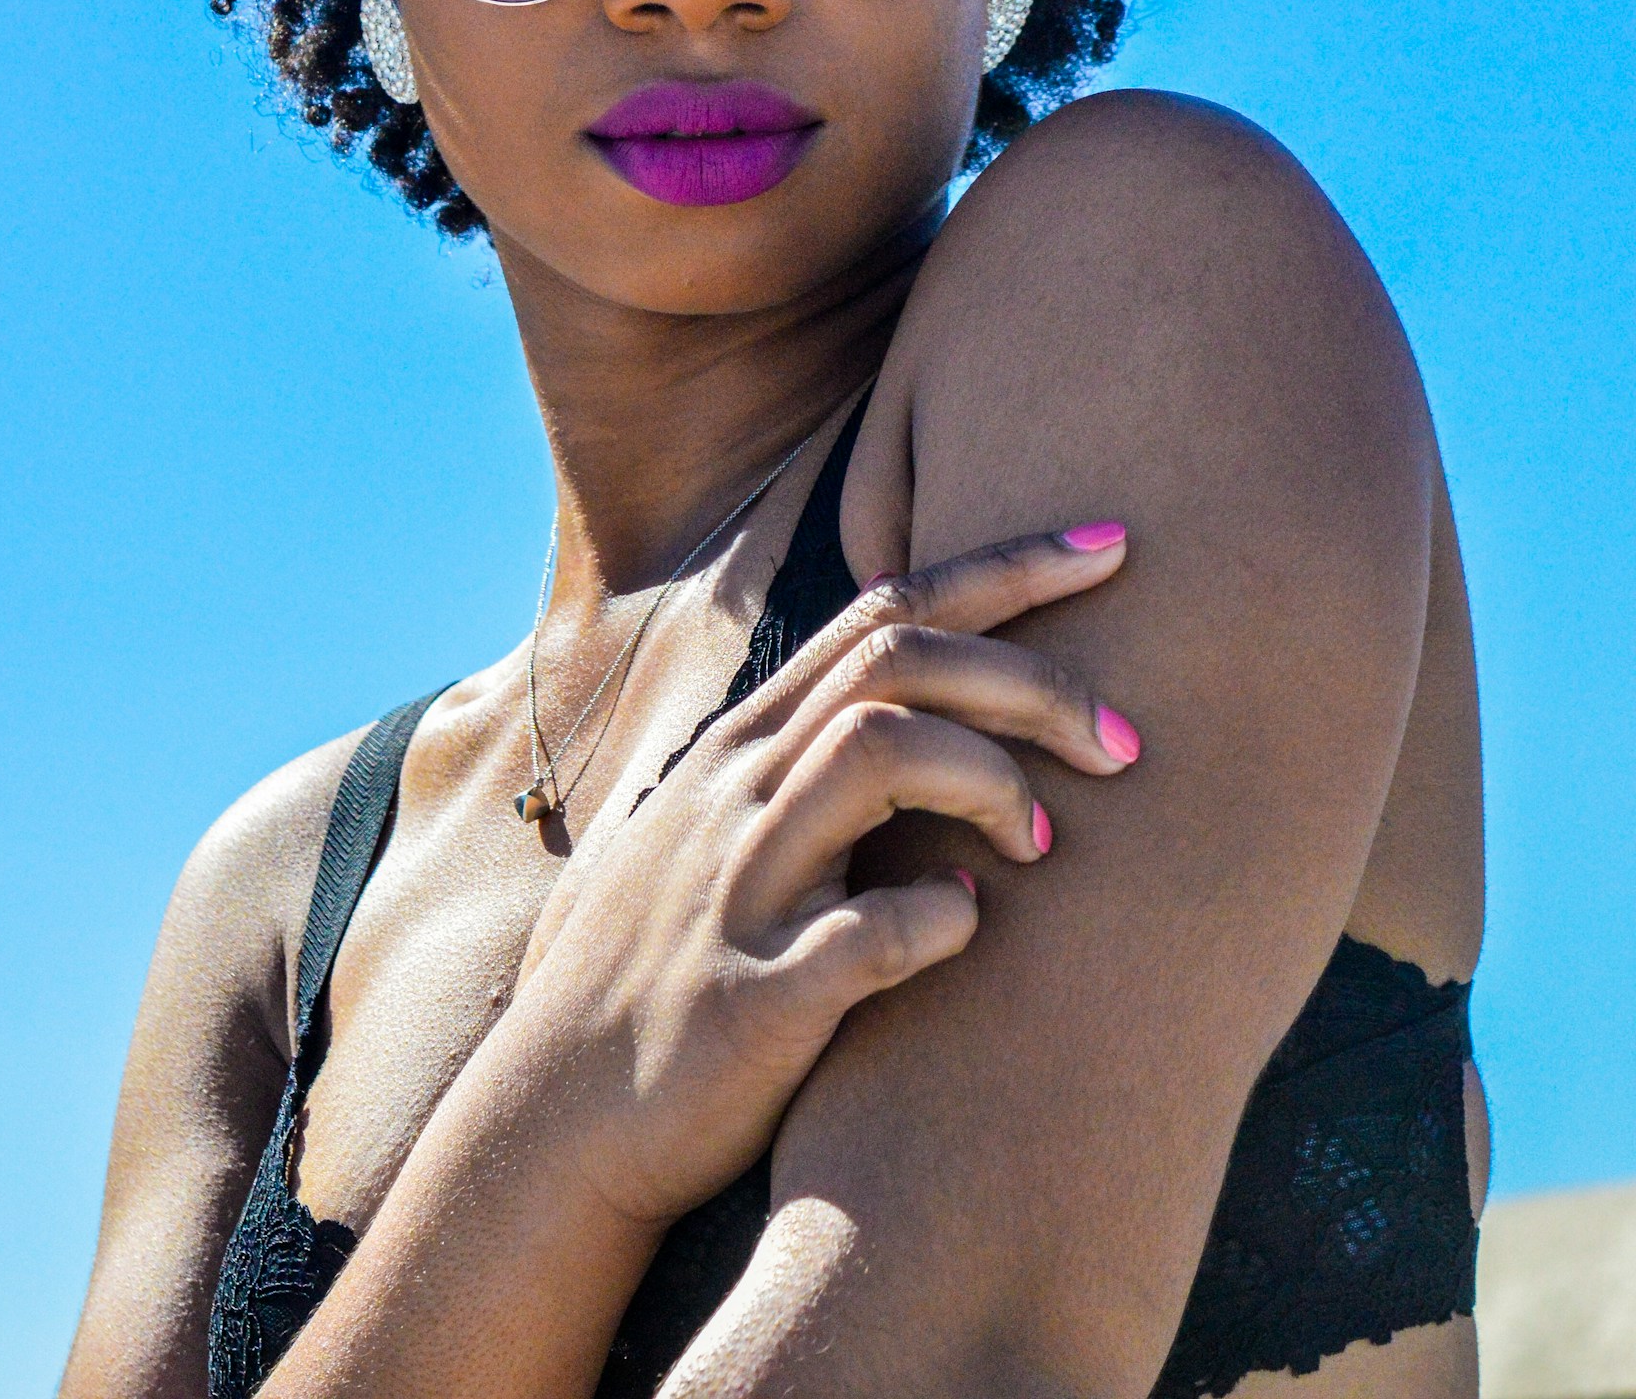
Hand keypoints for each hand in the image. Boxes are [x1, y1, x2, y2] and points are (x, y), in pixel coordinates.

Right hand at [511, 525, 1138, 1229]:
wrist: (555, 1131)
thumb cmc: (659, 983)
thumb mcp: (710, 843)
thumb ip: (792, 777)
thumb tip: (904, 730)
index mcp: (743, 747)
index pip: (883, 610)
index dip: (1006, 568)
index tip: (1111, 547)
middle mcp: (737, 790)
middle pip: (899, 660)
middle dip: (1035, 676)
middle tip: (1125, 738)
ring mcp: (741, 883)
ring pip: (880, 751)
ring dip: (991, 778)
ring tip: (1043, 843)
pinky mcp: (756, 993)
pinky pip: (873, 931)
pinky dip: (942, 921)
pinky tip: (964, 934)